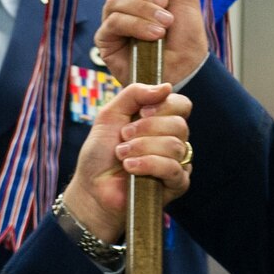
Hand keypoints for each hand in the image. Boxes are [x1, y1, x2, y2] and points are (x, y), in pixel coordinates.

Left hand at [62, 81, 193, 243]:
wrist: (91, 187)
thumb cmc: (100, 154)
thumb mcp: (110, 114)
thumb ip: (134, 94)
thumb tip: (166, 87)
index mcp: (161, 122)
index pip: (182, 105)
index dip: (164, 105)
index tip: (140, 113)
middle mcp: (173, 140)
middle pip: (179, 124)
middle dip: (147, 129)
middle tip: (124, 137)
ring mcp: (177, 163)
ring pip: (175, 146)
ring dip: (142, 148)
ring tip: (122, 155)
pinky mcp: (176, 185)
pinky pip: (173, 168)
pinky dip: (148, 165)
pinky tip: (130, 168)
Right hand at [96, 0, 210, 87]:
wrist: (188, 68)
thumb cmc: (186, 34)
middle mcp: (121, 1)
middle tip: (164, 2)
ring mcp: (112, 20)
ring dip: (144, 9)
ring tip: (165, 24)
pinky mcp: (106, 41)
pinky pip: (114, 21)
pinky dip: (137, 25)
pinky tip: (154, 35)